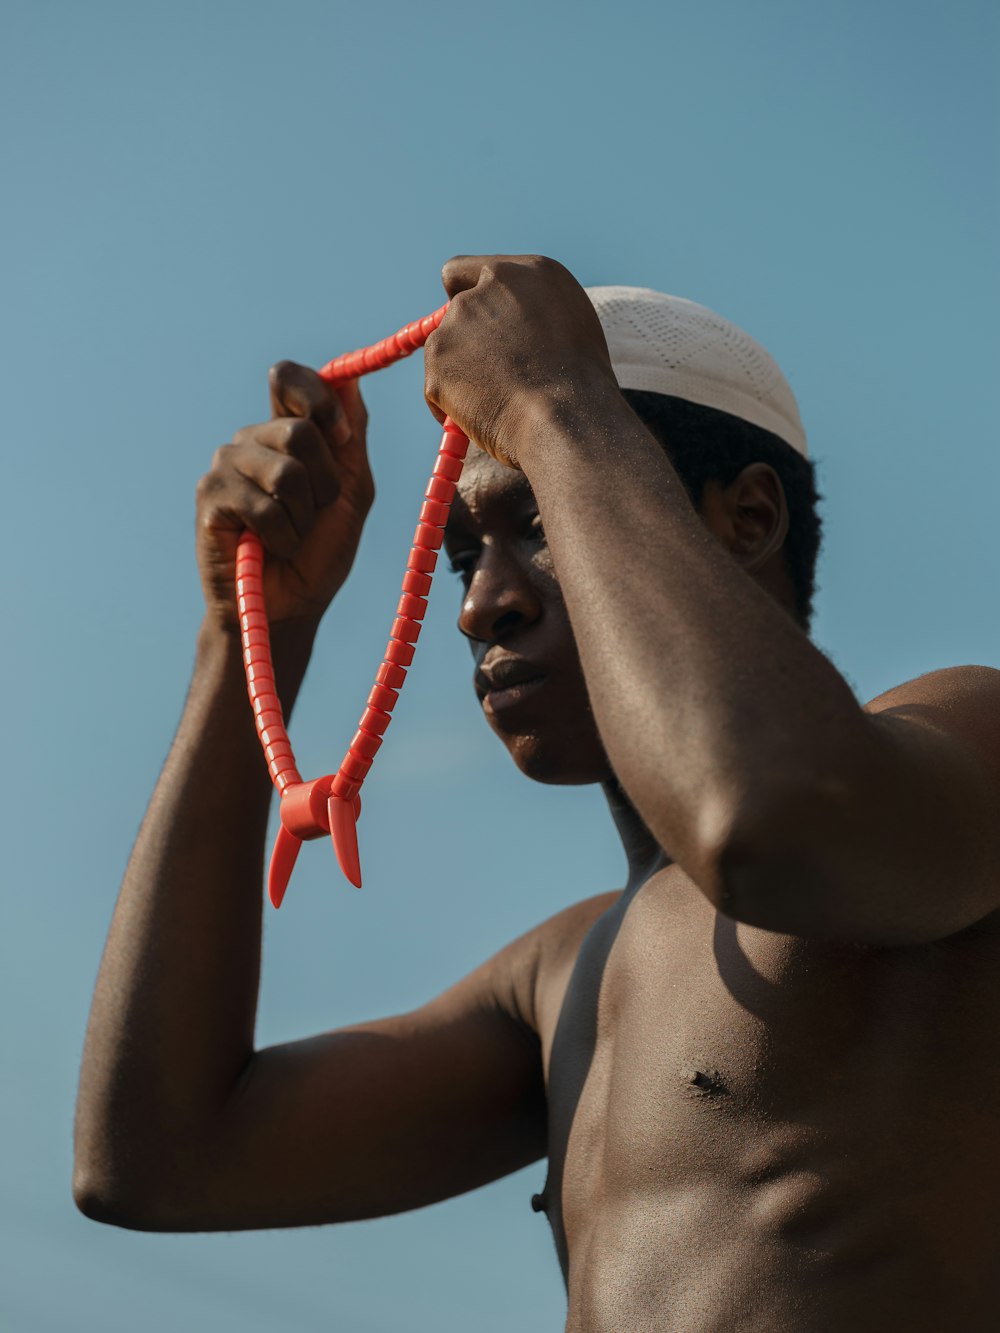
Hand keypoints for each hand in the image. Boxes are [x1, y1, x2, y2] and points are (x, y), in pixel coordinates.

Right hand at [196, 362, 373, 629]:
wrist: (289, 608)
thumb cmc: (319, 553)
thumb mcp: (351, 492)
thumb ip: (351, 437)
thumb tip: (351, 379)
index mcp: (286, 432)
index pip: (290, 378)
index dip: (320, 399)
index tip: (342, 440)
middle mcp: (252, 440)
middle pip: (299, 429)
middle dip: (324, 482)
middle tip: (315, 514)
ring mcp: (227, 465)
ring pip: (286, 470)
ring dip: (303, 516)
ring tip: (290, 535)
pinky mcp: (209, 496)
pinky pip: (263, 505)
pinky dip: (282, 536)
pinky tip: (269, 548)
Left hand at [423, 254, 618, 468]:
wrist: (565, 418)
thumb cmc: (582, 385)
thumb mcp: (573, 326)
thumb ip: (534, 312)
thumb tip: (512, 326)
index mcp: (525, 273)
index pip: (466, 271)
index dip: (467, 297)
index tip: (474, 322)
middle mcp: (486, 289)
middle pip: (453, 310)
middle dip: (466, 340)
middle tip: (494, 374)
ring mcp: (457, 322)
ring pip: (445, 350)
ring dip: (462, 374)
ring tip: (500, 401)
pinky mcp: (438, 358)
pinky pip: (436, 388)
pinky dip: (451, 405)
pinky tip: (486, 418)